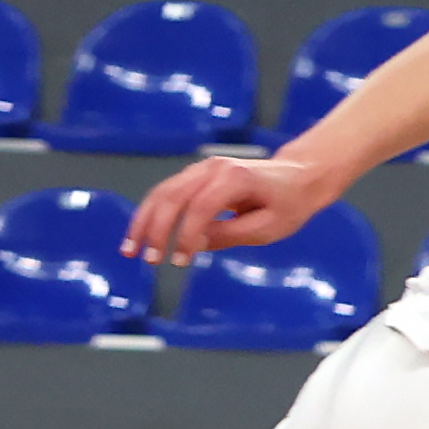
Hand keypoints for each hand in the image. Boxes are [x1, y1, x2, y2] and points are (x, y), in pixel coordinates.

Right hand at [124, 154, 340, 266]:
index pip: (200, 207)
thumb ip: (230, 234)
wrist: (298, 178)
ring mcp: (202, 168)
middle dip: (156, 230)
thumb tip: (194, 244)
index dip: (186, 235)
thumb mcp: (268, 228)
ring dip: (144, 222)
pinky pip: (167, 194)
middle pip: (172, 196)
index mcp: (235, 177)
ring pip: (162, 193)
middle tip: (149, 261)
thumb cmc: (288, 205)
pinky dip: (151, 215)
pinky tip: (141, 237)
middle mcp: (214, 167)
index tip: (180, 261)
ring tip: (131, 251)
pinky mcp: (196, 175)